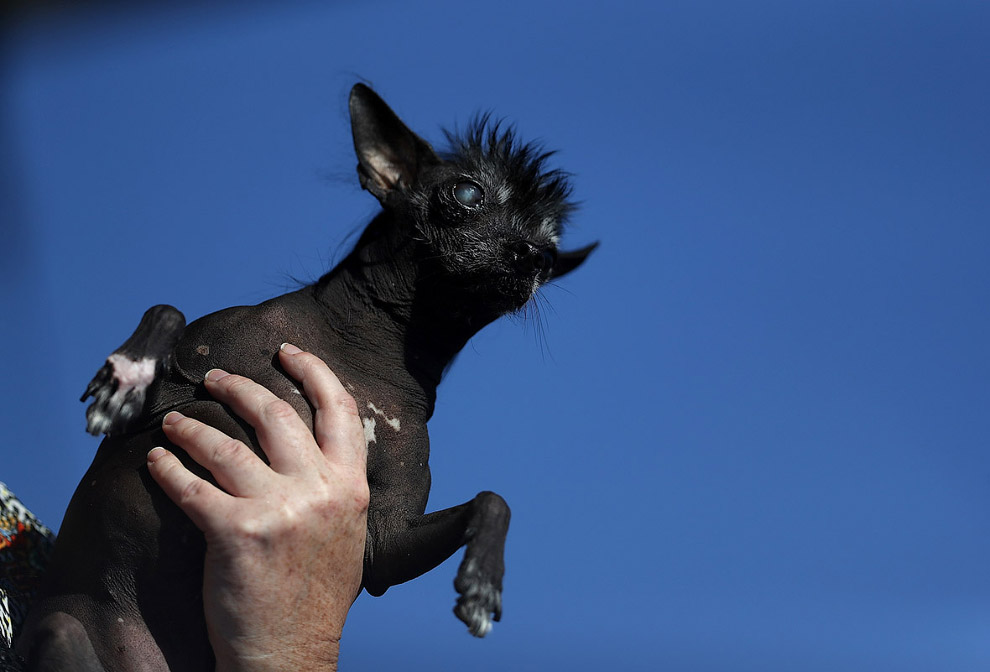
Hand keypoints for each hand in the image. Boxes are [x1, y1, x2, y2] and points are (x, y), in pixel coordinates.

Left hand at [146, 344, 368, 671]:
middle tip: (216, 378)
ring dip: (194, 427)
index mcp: (350, 487)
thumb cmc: (317, 599)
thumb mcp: (349, 535)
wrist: (290, 652)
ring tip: (175, 422)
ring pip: (227, 445)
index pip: (339, 410)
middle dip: (240, 387)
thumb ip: (336, 490)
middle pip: (276, 414)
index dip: (313, 372)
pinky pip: (192, 487)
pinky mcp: (235, 532)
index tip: (288, 355)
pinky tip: (158, 461)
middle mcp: (319, 491)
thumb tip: (313, 452)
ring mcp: (278, 510)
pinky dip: (169, 469)